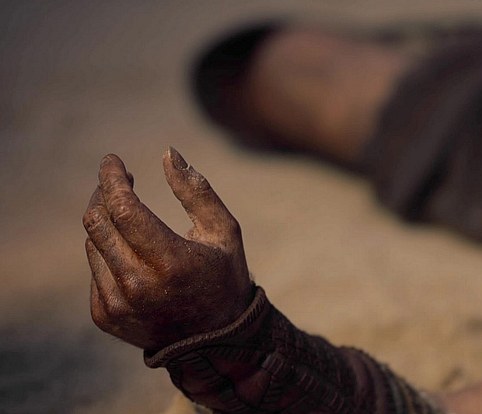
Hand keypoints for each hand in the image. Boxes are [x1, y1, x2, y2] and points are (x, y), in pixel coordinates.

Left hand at [83, 148, 253, 349]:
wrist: (215, 339)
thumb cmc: (224, 275)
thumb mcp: (223, 230)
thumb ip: (196, 190)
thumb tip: (167, 153)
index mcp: (170, 263)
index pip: (124, 209)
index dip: (113, 179)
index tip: (112, 160)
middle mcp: (138, 286)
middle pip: (98, 223)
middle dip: (104, 193)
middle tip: (118, 181)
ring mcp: (117, 304)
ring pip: (92, 243)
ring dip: (106, 221)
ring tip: (128, 215)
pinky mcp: (104, 315)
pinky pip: (94, 268)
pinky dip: (108, 251)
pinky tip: (132, 252)